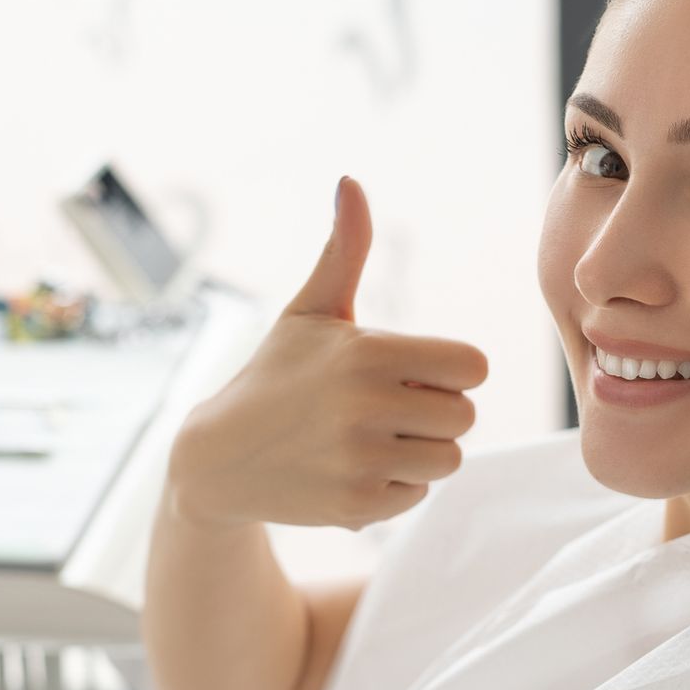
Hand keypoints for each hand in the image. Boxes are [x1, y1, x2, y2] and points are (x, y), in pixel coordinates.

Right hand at [168, 175, 487, 530]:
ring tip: (374, 438)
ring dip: (421, 451)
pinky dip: (395, 487)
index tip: (416, 373)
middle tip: (389, 409)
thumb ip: (345, 250)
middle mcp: (365, 407)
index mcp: (367, 353)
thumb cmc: (277, 374)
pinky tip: (353, 469)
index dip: (450, 370)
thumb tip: (350, 181)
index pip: (472, 366)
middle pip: (465, 416)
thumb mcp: (309, 311)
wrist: (217, 458)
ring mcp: (360, 460)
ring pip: (448, 459)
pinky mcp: (356, 507)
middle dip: (436, 413)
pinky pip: (417, 495)